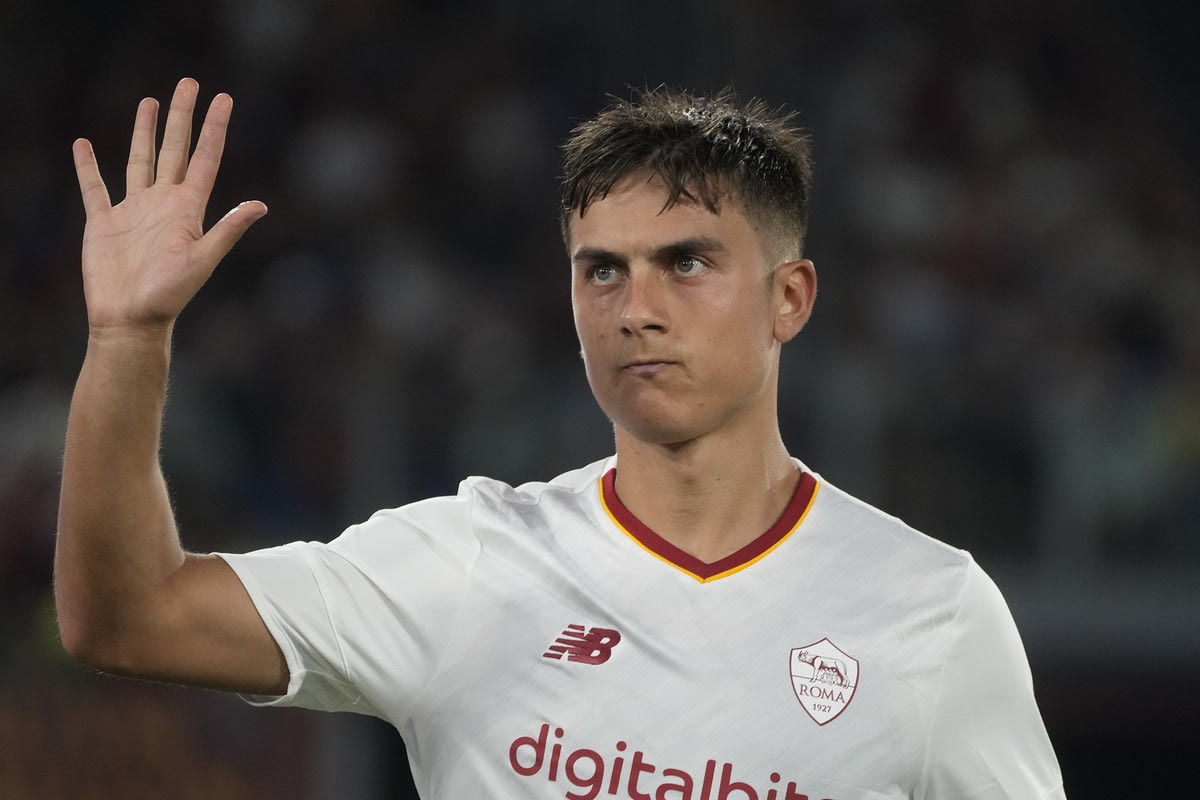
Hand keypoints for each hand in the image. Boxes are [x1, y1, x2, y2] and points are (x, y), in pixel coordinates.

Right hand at [72, 78, 266, 334]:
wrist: (131, 320)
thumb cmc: (169, 295)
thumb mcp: (202, 260)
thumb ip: (228, 230)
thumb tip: (260, 205)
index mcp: (189, 209)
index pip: (206, 158)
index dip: (214, 127)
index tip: (223, 98)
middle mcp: (164, 204)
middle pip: (174, 149)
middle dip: (181, 116)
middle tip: (188, 82)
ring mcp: (134, 211)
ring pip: (140, 160)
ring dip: (144, 131)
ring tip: (149, 101)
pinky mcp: (104, 223)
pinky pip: (94, 187)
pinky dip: (87, 167)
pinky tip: (83, 145)